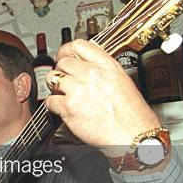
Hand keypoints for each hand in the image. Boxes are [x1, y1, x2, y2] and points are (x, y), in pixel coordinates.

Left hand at [45, 40, 160, 156]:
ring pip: (52, 78)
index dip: (66, 50)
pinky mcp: (68, 107)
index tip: (63, 56)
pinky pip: (50, 101)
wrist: (132, 137)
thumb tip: (84, 64)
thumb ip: (101, 69)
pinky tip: (65, 109)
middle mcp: (91, 74)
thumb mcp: (121, 81)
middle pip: (62, 62)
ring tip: (64, 94)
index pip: (78, 45)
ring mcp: (78, 90)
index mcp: (107, 65)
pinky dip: (54, 106)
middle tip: (65, 80)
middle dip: (61, 71)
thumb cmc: (132, 114)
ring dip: (55, 86)